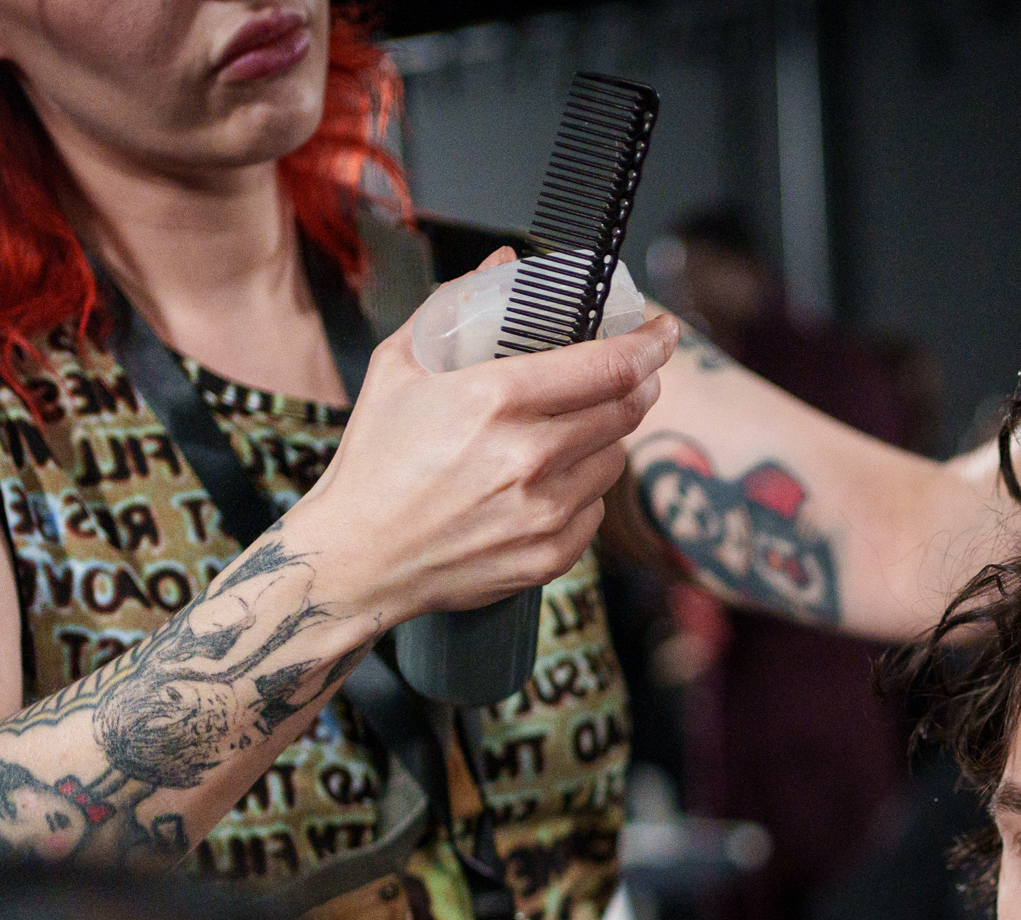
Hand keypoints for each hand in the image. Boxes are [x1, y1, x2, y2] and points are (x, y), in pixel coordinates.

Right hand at [288, 249, 681, 622]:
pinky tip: (542, 486)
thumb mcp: (400, 366)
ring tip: (564, 434)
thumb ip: (457, 305)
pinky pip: (595, 511)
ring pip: (614, 461)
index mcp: (495, 400)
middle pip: (625, 411)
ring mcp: (542, 512)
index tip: (665, 332)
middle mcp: (527, 457)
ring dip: (604, 440)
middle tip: (629, 376)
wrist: (356, 557)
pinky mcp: (548, 557)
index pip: (608, 366)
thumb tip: (505, 260)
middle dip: (636, 386)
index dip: (650, 345)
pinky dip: (581, 493)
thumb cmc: (375, 460)